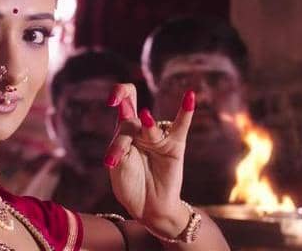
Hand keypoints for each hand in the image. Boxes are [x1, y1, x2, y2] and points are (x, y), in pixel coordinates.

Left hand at [104, 83, 196, 237]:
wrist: (147, 208)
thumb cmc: (129, 185)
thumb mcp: (118, 164)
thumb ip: (120, 140)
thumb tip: (124, 113)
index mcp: (125, 131)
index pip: (125, 101)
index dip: (119, 94)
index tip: (112, 100)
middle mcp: (142, 131)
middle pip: (130, 120)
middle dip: (120, 141)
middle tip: (113, 162)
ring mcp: (159, 138)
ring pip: (149, 127)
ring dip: (144, 129)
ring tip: (144, 121)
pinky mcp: (175, 146)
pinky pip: (181, 126)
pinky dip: (186, 112)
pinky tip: (189, 96)